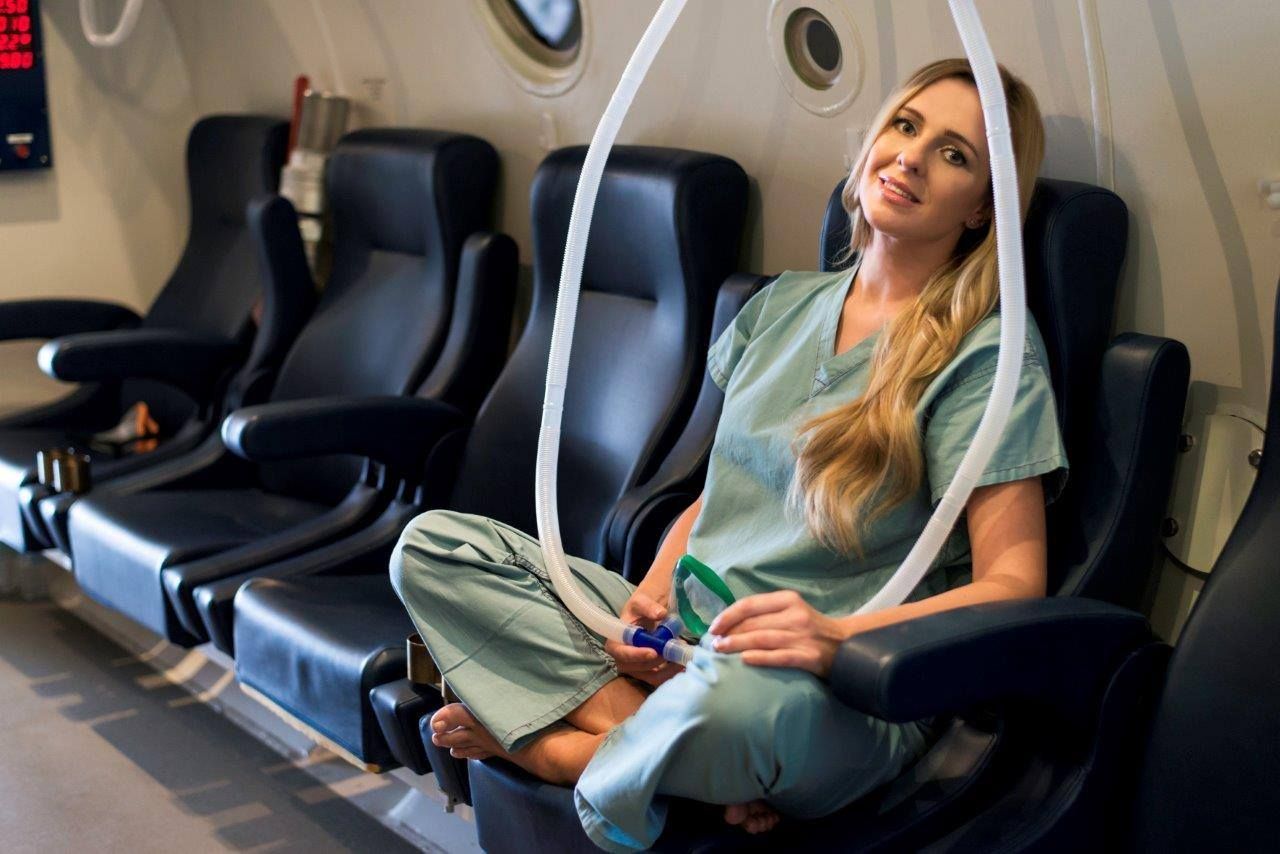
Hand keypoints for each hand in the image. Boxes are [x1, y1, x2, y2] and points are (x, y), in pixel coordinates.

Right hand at [604, 588, 683, 686]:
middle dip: (656, 661)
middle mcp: (623, 659)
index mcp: (616, 642)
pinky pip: (660, 679)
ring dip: (667, 670)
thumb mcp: (641, 601)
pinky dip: (672, 674)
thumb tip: (660, 613)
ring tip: (681, 657)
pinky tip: (683, 665)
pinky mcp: (649, 673)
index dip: (635, 655)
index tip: (653, 652)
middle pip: (636, 667)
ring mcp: (637, 668)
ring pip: (650, 676)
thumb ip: (648, 606)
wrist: (648, 615)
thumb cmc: (640, 608)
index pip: (621, 653)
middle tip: (672, 651)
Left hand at [708, 590, 844, 676]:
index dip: (728, 615)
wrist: (845, 645)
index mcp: (788, 599)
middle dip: (728, 632)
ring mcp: (802, 636)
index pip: (750, 604)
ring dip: (736, 644)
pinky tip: (744, 659)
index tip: (714, 627)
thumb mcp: (791, 610)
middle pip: (753, 623)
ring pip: (761, 638)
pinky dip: (759, 658)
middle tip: (713, 642)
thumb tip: (729, 621)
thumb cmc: (809, 628)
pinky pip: (778, 657)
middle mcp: (795, 615)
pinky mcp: (808, 656)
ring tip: (720, 650)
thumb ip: (766, 612)